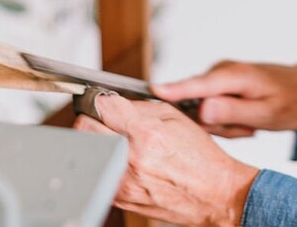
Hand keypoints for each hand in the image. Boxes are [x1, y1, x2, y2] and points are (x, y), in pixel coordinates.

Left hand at [74, 94, 258, 226]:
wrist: (212, 193)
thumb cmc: (199, 157)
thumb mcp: (175, 117)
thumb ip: (140, 107)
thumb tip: (113, 102)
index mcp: (147, 134)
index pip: (102, 107)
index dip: (102, 99)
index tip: (104, 100)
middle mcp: (132, 159)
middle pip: (84, 129)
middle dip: (92, 118)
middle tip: (104, 118)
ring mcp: (123, 182)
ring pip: (88, 152)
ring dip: (97, 141)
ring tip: (116, 139)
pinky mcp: (120, 198)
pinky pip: (99, 172)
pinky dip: (105, 161)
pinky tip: (123, 158)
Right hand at [153, 60, 296, 138]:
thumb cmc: (291, 100)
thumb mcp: (267, 113)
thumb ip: (233, 112)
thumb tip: (202, 110)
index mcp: (234, 75)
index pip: (198, 84)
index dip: (174, 89)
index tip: (151, 91)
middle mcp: (223, 71)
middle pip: (197, 106)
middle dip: (219, 124)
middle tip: (248, 126)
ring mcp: (220, 77)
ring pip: (204, 112)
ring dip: (226, 124)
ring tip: (251, 121)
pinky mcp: (219, 86)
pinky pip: (211, 110)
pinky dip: (228, 120)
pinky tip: (247, 118)